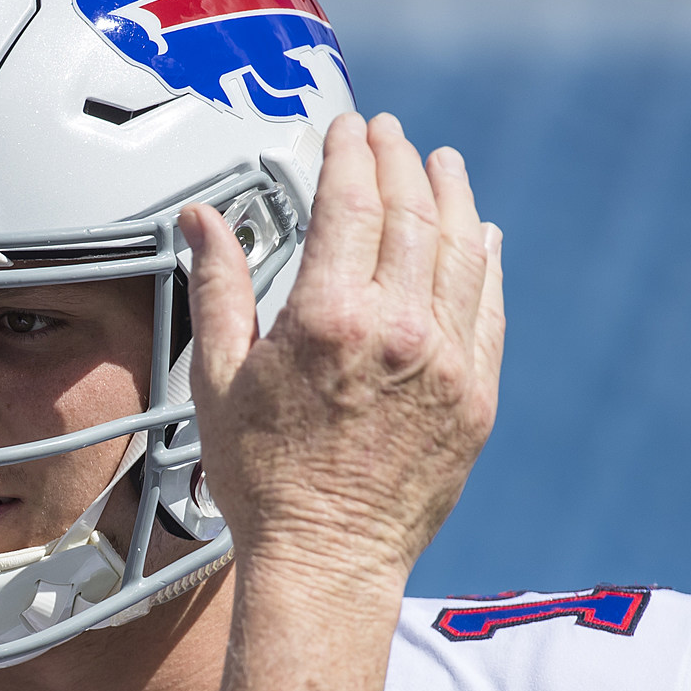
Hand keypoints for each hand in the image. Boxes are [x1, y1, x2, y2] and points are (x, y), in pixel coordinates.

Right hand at [182, 112, 503, 585]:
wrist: (326, 561)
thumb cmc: (261, 478)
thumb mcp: (220, 376)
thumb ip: (219, 286)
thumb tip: (202, 220)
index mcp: (328, 318)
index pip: (351, 203)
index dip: (351, 153)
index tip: (348, 129)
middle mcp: (398, 330)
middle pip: (412, 213)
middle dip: (400, 160)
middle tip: (391, 134)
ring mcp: (446, 362)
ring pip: (462, 250)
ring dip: (453, 196)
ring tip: (442, 164)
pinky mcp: (476, 395)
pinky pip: (488, 308)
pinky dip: (485, 262)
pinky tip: (481, 237)